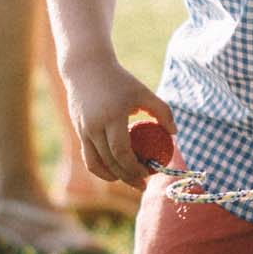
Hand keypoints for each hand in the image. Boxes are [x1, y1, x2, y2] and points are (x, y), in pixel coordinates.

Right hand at [63, 57, 170, 188]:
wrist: (85, 68)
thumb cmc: (119, 80)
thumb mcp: (143, 92)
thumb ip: (162, 111)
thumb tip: (174, 134)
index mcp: (112, 117)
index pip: (122, 152)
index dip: (135, 167)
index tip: (149, 172)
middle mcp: (94, 127)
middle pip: (110, 162)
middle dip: (127, 177)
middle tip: (143, 185)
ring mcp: (84, 131)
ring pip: (96, 164)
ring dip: (112, 177)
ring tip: (128, 181)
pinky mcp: (78, 132)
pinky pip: (89, 157)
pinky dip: (101, 168)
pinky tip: (114, 171)